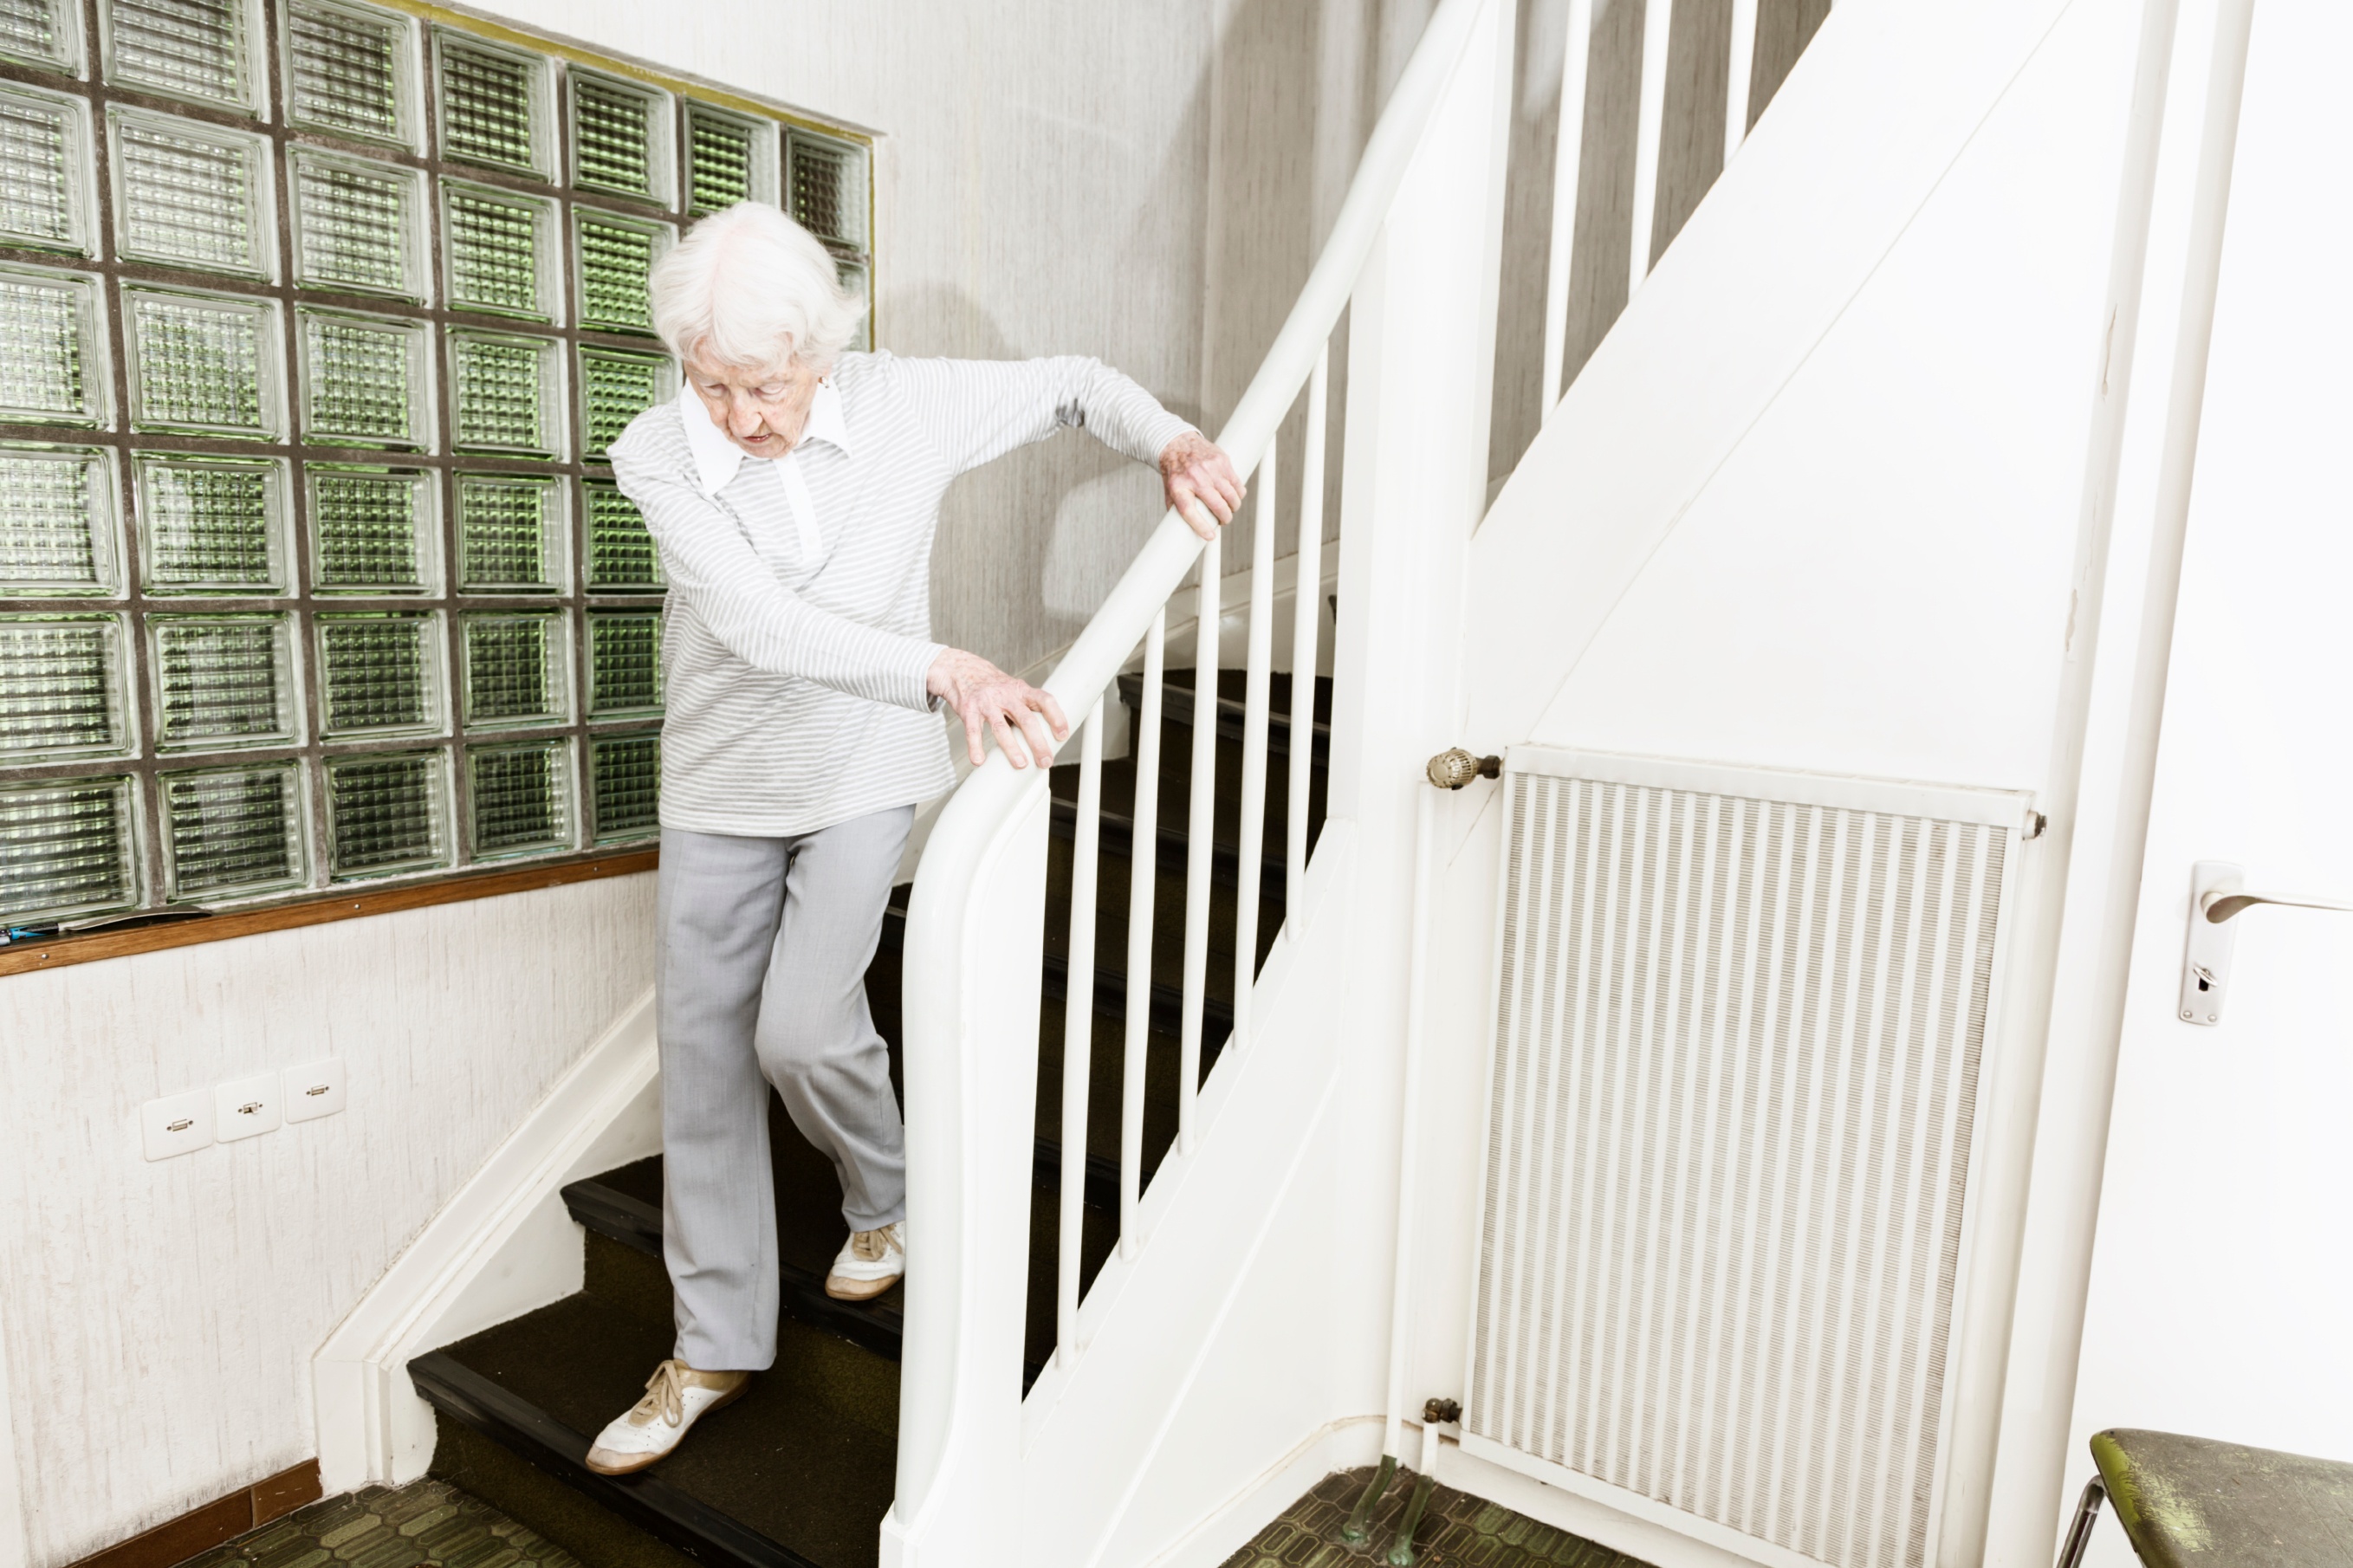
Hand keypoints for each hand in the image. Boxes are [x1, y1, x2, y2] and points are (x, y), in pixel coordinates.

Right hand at [927, 648, 1068, 768]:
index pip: (1044, 700)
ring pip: (1001, 727)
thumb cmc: (992, 685)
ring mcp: (986, 702)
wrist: (959, 669)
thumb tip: (1044, 738)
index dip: (1056, 717)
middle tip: (1046, 761)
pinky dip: (975, 747)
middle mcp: (1005, 695)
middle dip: (1037, 743)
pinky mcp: (968, 710)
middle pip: (1025, 719)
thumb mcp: (1013, 690)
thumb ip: (1025, 708)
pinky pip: (972, 731)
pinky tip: (979, 761)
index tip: (1063, 735)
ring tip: (1021, 764)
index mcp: (1021, 690)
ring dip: (1012, 748)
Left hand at [1160, 431, 1243, 541]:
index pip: (1189, 511)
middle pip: (1217, 506)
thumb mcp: (1169, 490)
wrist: (1178, 443)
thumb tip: (1182, 532)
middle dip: (1225, 518)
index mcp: (1178, 487)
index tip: (1210, 536)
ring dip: (1233, 507)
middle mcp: (1195, 477)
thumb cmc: (1174, 471)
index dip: (1201, 526)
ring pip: (1231, 496)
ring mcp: (1210, 468)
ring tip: (1229, 509)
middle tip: (1223, 520)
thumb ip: (1176, 509)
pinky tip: (1234, 496)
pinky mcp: (1222, 461)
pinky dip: (1238, 494)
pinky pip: (1237, 484)